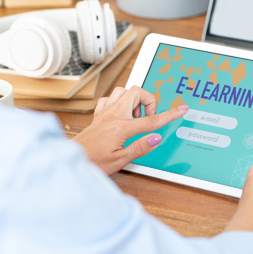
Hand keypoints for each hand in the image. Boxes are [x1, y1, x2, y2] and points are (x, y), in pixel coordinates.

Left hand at [73, 86, 187, 174]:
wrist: (72, 160)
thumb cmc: (93, 162)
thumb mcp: (121, 160)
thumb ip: (141, 147)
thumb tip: (156, 137)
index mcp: (121, 127)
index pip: (151, 120)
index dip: (170, 114)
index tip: (181, 109)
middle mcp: (113, 115)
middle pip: (136, 92)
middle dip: (149, 101)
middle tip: (149, 117)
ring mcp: (104, 113)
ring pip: (122, 90)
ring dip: (133, 99)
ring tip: (136, 116)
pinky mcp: (98, 115)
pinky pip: (109, 99)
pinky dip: (118, 102)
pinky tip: (121, 114)